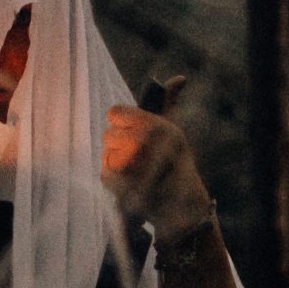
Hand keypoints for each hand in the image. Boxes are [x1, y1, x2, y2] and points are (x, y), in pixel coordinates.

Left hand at [102, 76, 212, 243]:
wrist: (183, 210)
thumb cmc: (176, 166)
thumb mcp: (173, 131)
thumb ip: (169, 102)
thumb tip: (178, 78)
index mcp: (161, 126)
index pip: (114, 112)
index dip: (120, 122)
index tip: (132, 131)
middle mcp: (151, 144)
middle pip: (108, 135)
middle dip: (117, 146)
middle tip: (137, 158)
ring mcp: (138, 166)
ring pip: (106, 155)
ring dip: (116, 164)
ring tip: (137, 173)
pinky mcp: (127, 187)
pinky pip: (105, 175)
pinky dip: (114, 181)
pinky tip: (131, 185)